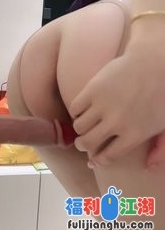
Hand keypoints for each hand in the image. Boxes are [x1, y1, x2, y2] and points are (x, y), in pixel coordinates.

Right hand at [69, 43, 164, 167]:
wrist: (153, 62)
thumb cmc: (163, 94)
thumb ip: (161, 150)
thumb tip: (148, 168)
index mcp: (135, 134)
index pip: (108, 155)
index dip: (98, 159)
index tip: (93, 159)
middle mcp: (116, 122)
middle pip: (88, 143)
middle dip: (83, 145)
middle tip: (82, 143)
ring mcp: (102, 105)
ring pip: (79, 126)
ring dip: (80, 128)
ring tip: (84, 124)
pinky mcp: (91, 90)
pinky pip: (74, 108)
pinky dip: (76, 112)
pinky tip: (83, 109)